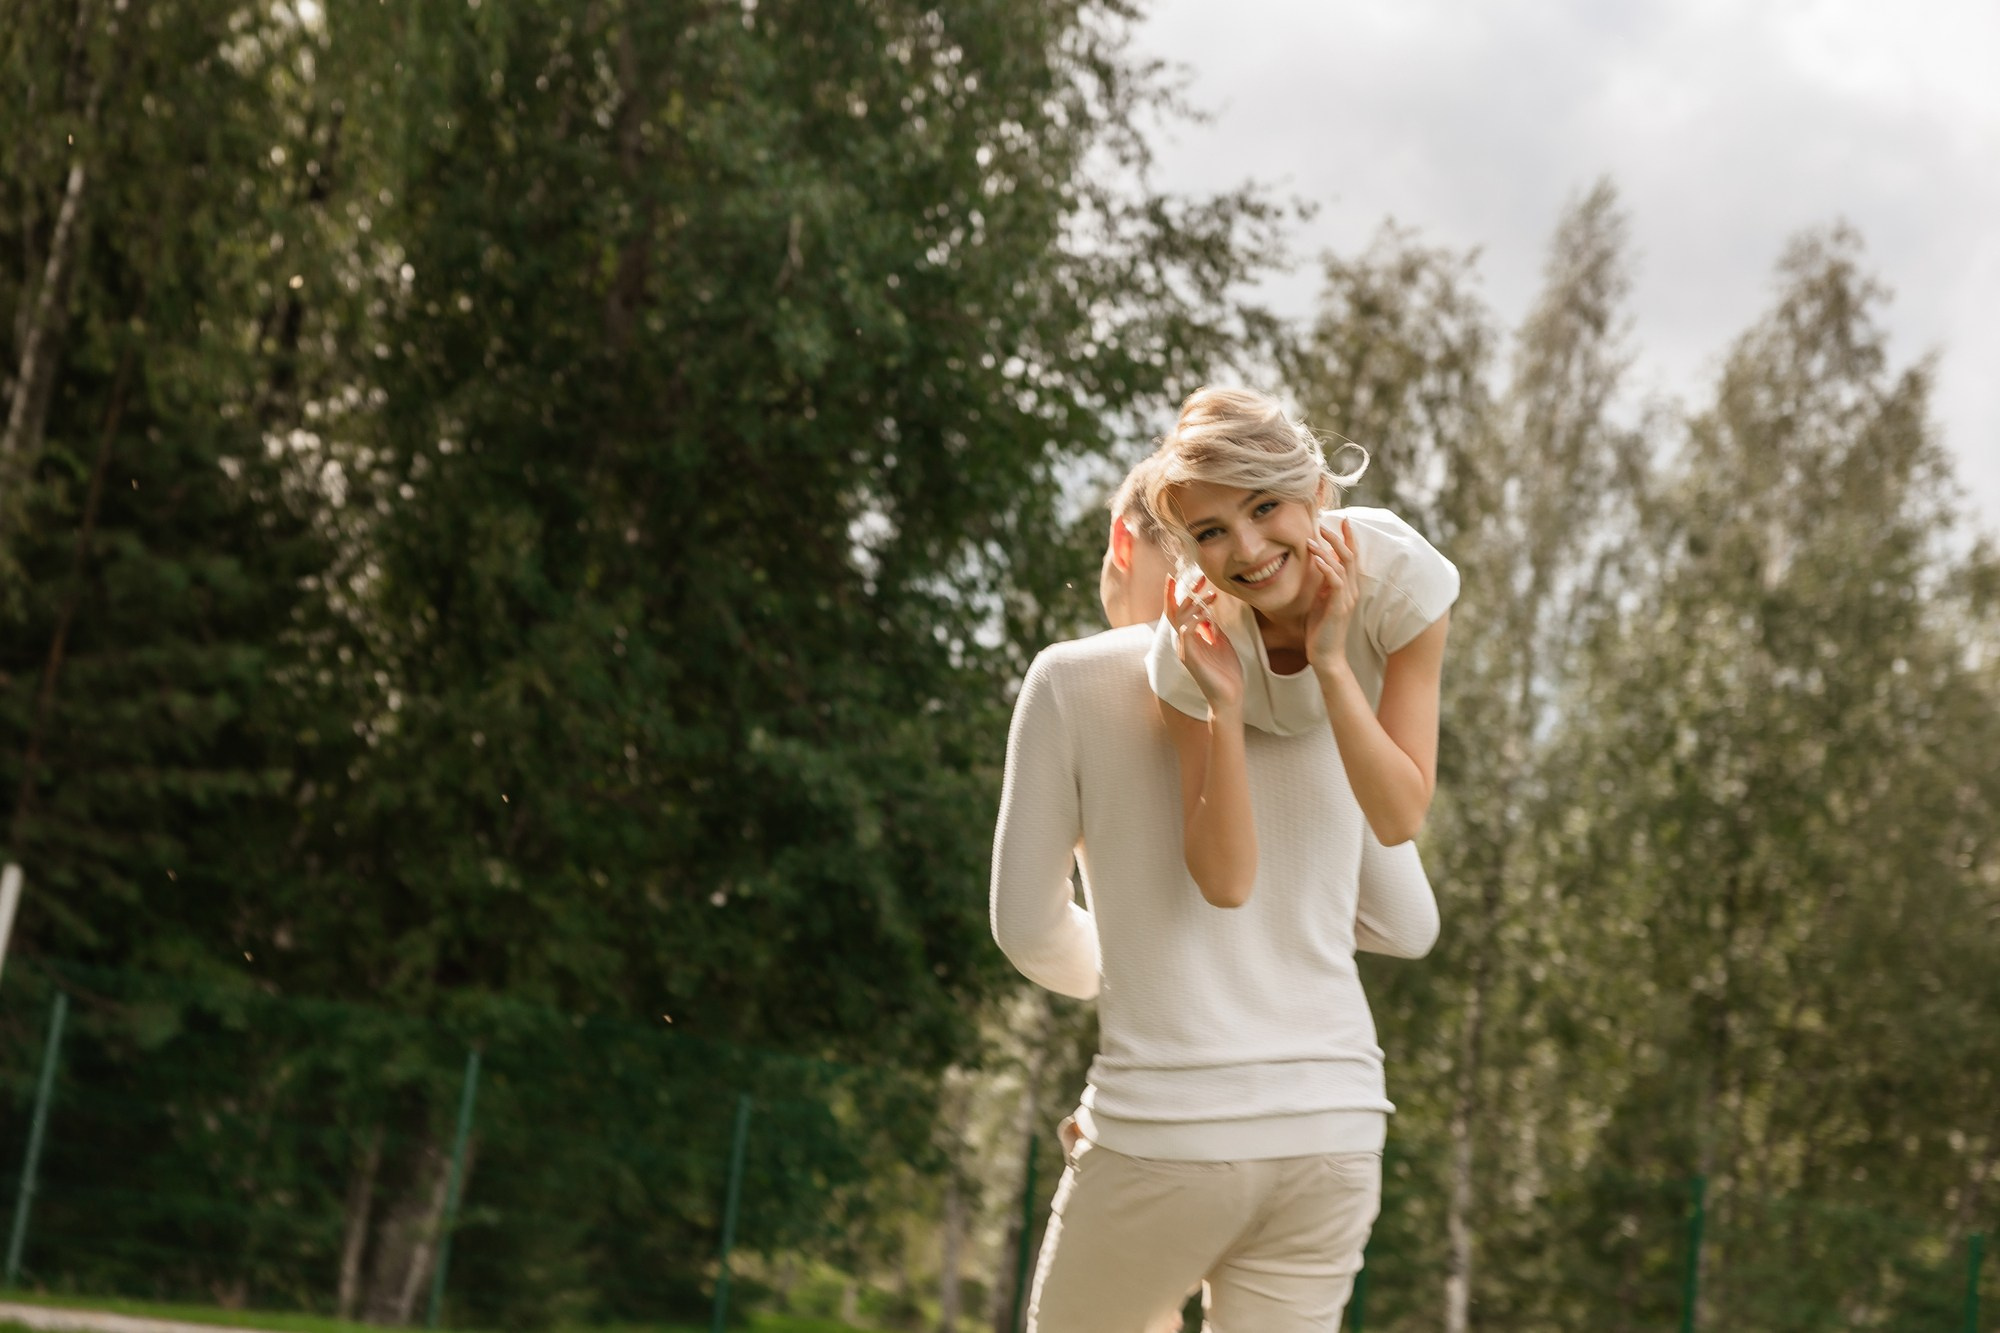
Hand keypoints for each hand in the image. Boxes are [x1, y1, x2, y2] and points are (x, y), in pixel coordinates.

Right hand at [1166, 574, 1242, 711]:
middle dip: (1186, 592)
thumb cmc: (1226, 671)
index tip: (1192, 577)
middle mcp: (1183, 642)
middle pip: (1176, 611)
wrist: (1230, 695)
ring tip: (1210, 596)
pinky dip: (1192, 622)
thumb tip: (1208, 612)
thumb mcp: (1220, 642)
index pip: (1180, 611)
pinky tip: (1203, 615)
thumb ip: (1212, 627)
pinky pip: (1186, 635)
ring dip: (1194, 605)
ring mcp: (1184, 650)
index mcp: (1190, 637)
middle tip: (1200, 578)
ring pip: (1180, 620)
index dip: (1181, 593)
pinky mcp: (1190, 658)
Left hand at [1304, 517, 1360, 672]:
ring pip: (1343, 566)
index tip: (1342, 521)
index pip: (1351, 558)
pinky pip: (1335, 582)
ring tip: (1312, 539)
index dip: (1348, 539)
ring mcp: (1346, 599)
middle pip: (1350, 557)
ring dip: (1327, 550)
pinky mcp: (1339, 607)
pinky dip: (1326, 568)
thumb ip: (1324, 584)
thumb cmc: (1320, 630)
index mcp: (1348, 588)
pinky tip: (1316, 559)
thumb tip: (1320, 565)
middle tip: (1325, 523)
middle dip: (1338, 538)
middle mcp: (1351, 591)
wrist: (1325, 656)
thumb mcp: (1321, 601)